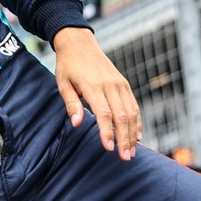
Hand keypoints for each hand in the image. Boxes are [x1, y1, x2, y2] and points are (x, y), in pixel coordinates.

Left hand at [52, 27, 141, 159]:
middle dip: (124, 139)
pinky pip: (134, 105)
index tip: (108, 149)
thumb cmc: (68, 66)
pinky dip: (137, 121)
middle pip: (121, 116)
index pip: (104, 114)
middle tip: (125, 158)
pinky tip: (137, 136)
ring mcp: (120, 84)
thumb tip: (76, 124)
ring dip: (132, 133)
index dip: (107, 133)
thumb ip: (71, 104)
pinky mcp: (124, 84)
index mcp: (93, 86)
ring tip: (132, 152)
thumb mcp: (62, 83)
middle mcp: (110, 85)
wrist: (79, 43)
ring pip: (131, 112)